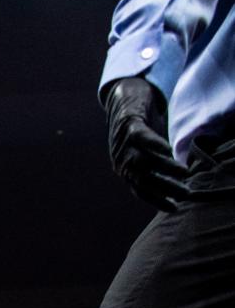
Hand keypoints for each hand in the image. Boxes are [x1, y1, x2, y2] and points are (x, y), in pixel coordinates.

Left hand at [104, 77, 188, 211]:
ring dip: (164, 168)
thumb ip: (156, 165)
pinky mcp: (128, 125)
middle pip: (142, 178)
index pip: (140, 189)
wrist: (122, 100)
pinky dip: (153, 145)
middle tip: (184, 193)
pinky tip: (167, 150)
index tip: (173, 207)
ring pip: (143, 160)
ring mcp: (123, 144)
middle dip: (163, 188)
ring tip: (184, 173)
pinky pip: (140, 138)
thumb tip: (176, 180)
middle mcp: (121, 159)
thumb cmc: (138, 130)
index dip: (155, 199)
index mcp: (125, 169)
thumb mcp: (143, 151)